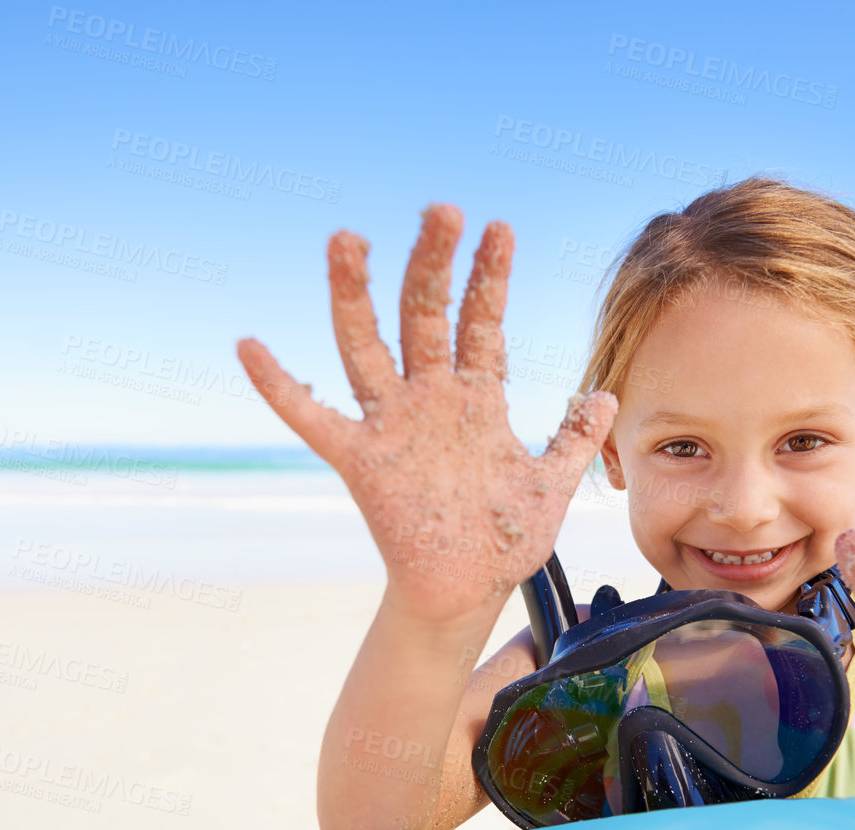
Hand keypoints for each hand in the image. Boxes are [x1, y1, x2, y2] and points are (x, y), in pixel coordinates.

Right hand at [235, 204, 618, 623]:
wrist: (465, 593)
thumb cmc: (503, 539)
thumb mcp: (550, 484)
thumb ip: (574, 438)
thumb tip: (606, 395)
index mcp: (476, 398)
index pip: (481, 322)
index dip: (489, 277)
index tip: (498, 228)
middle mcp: (430, 400)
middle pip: (425, 315)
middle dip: (432, 263)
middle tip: (440, 209)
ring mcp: (392, 425)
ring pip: (366, 346)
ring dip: (357, 294)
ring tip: (348, 239)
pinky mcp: (361, 461)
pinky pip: (312, 419)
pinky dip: (280, 386)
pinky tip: (248, 346)